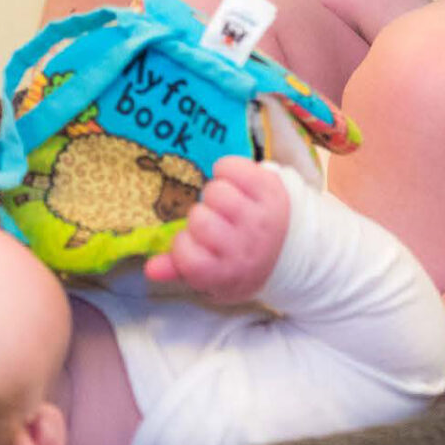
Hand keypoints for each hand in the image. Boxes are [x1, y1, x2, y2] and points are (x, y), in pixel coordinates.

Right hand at [143, 156, 290, 303]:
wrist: (295, 251)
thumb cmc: (243, 262)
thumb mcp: (213, 277)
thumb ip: (180, 270)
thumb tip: (149, 268)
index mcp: (227, 273)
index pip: (186, 254)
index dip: (184, 245)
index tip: (196, 244)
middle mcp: (244, 246)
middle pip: (200, 220)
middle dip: (201, 218)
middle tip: (215, 222)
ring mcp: (259, 217)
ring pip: (215, 193)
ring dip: (214, 194)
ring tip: (225, 203)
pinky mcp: (270, 189)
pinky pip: (234, 167)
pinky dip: (226, 168)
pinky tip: (231, 178)